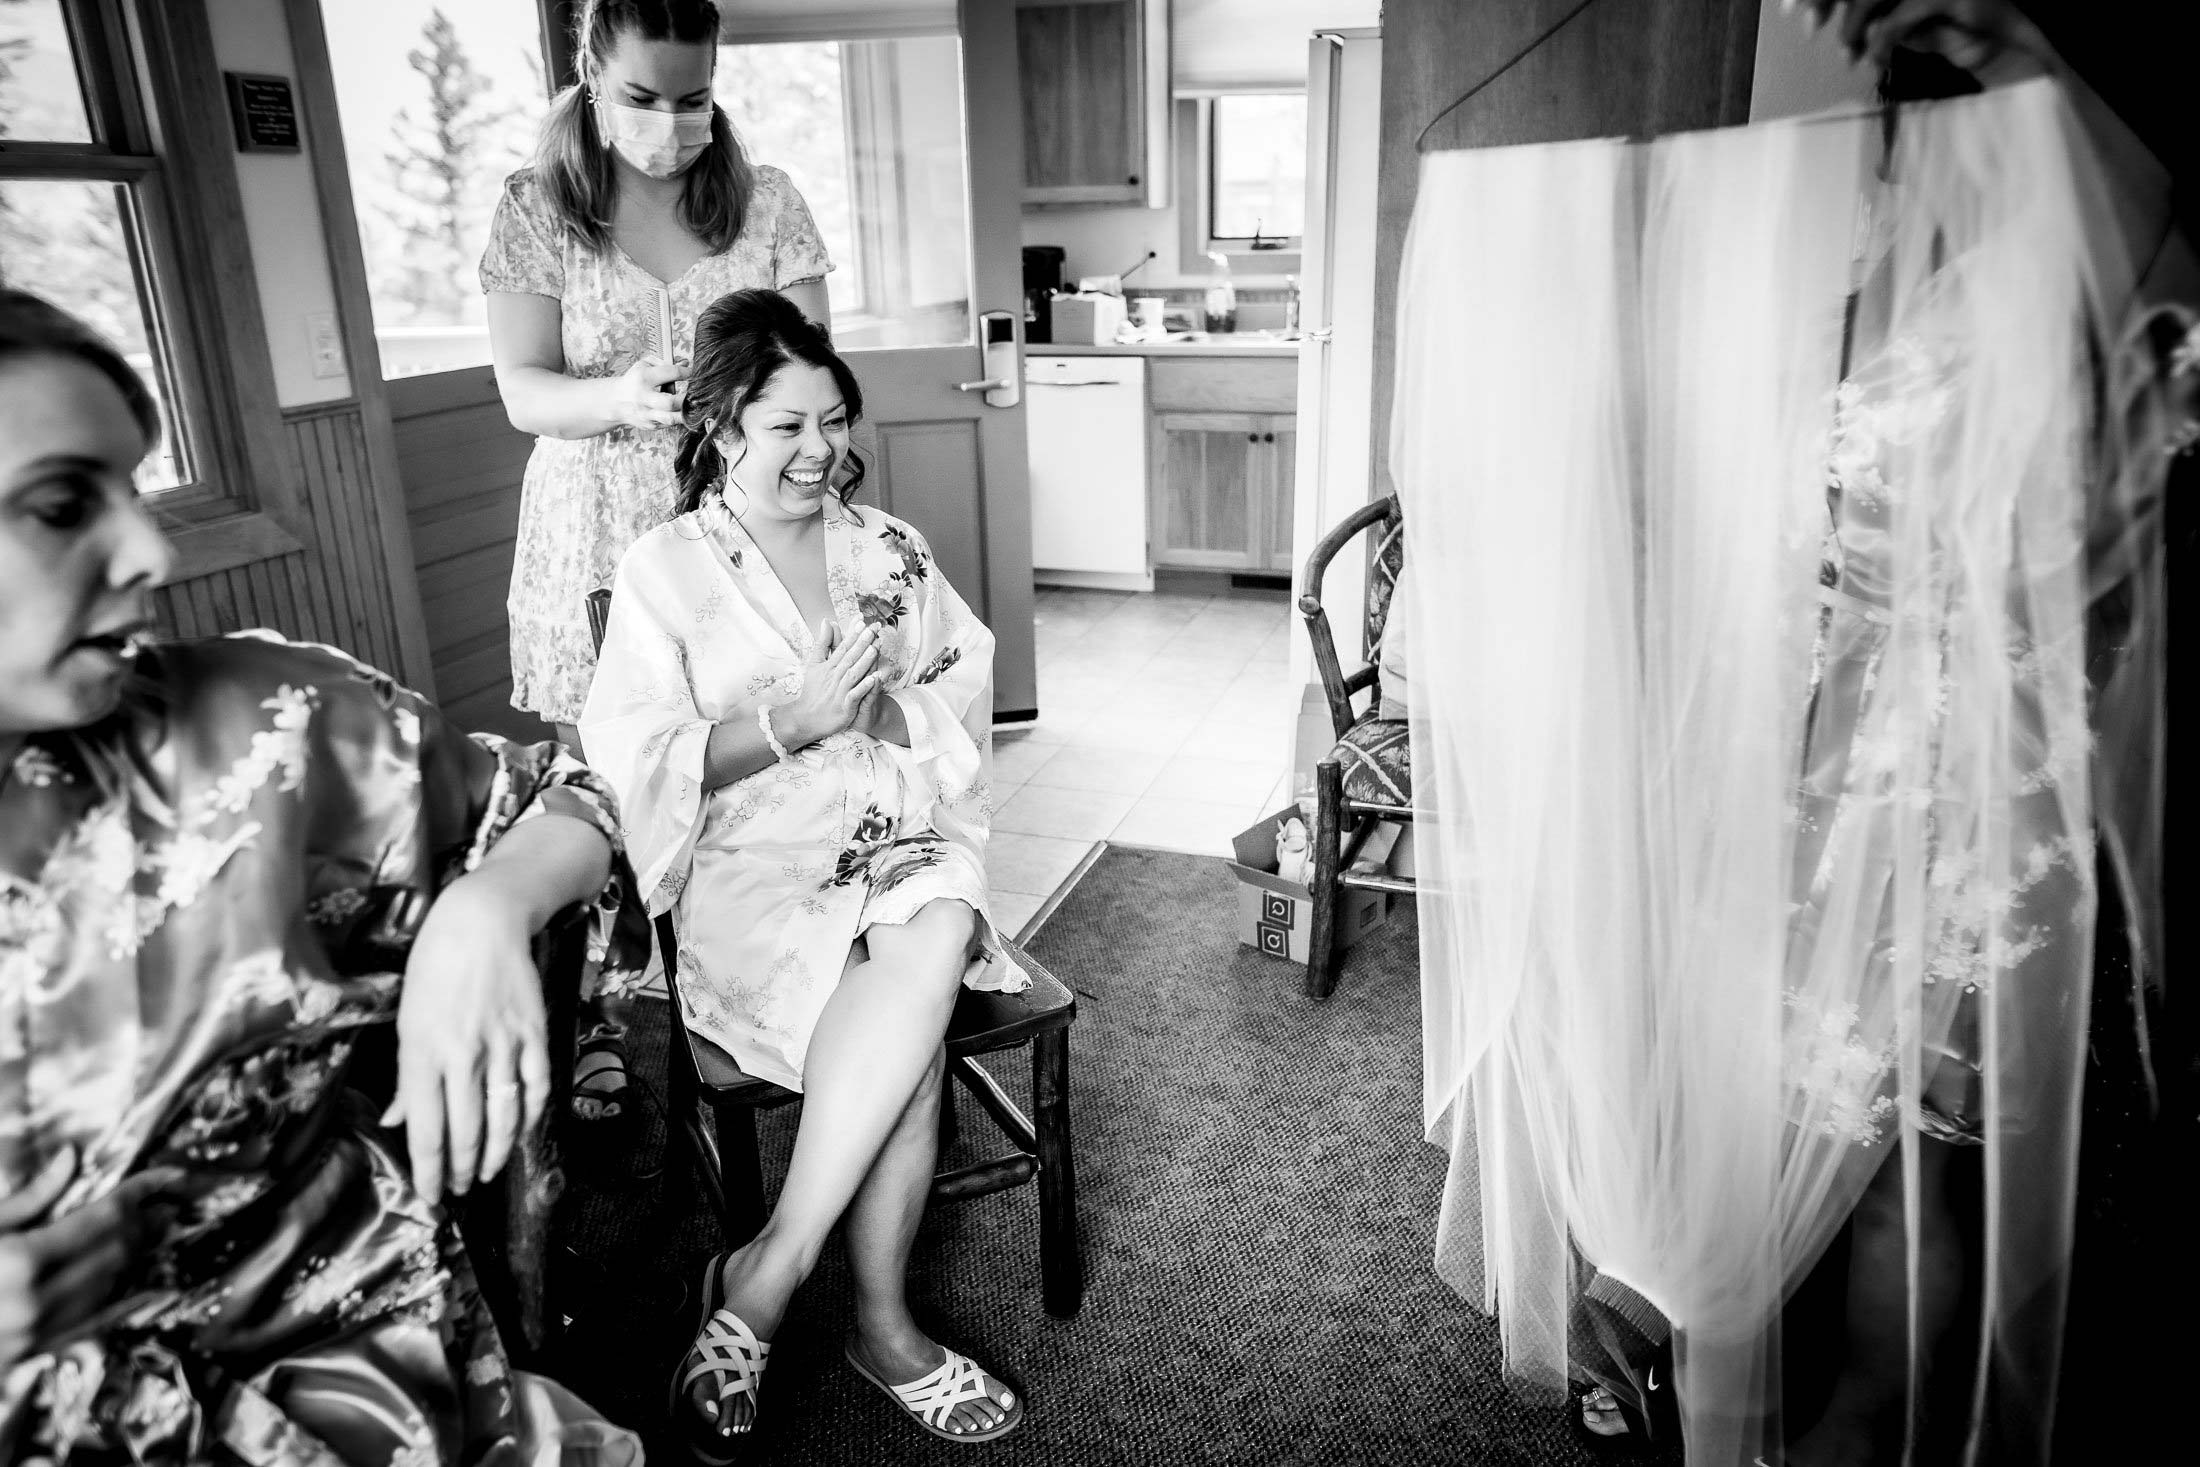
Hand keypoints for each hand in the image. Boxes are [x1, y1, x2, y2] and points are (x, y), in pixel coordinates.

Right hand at [0, 1148, 184, 1370]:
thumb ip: (29, 1197)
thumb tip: (70, 1159)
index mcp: (24, 1262)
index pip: (104, 1218)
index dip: (141, 1193)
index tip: (169, 1176)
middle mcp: (39, 1302)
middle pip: (116, 1251)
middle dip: (145, 1222)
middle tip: (169, 1199)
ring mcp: (38, 1334)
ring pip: (110, 1285)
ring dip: (136, 1254)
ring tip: (155, 1228)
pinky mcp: (32, 1354)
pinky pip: (90, 1318)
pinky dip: (116, 1290)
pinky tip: (132, 1274)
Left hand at [383, 877, 550, 1199]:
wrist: (481, 921)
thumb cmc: (435, 967)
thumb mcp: (407, 1019)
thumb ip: (407, 1076)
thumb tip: (398, 1120)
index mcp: (422, 1053)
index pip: (426, 1129)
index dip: (428, 1170)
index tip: (430, 1195)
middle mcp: (462, 1054)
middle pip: (465, 1130)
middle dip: (461, 1168)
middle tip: (458, 1189)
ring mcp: (502, 1044)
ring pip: (504, 1116)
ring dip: (497, 1152)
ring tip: (487, 1172)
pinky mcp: (533, 1032)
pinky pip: (536, 1086)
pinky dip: (531, 1116)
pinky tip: (522, 1132)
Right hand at [608, 356, 685, 430]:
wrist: (616, 401)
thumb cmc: (635, 380)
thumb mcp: (645, 365)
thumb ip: (665, 362)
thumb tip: (686, 363)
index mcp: (643, 378)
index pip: (671, 373)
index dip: (687, 372)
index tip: (692, 373)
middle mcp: (644, 398)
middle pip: (670, 402)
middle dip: (686, 398)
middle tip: (694, 394)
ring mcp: (646, 414)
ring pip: (670, 419)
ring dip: (684, 413)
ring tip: (689, 406)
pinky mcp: (650, 425)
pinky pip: (669, 424)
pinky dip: (677, 417)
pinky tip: (678, 411)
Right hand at [775, 620, 880, 748]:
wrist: (805, 718)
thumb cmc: (813, 691)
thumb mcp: (814, 664)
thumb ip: (823, 643)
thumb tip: (827, 621)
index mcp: (829, 666)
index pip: (842, 647)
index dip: (853, 634)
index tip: (863, 621)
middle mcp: (834, 677)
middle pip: (850, 657)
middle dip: (862, 643)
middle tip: (874, 629)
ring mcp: (839, 691)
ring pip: (853, 674)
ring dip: (864, 662)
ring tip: (875, 649)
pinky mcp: (844, 706)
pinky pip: (855, 695)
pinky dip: (863, 687)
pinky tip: (874, 679)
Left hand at [1787, 0, 2048, 77]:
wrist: (2018, 41)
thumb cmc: (1964, 29)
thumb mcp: (1914, 19)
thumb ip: (1883, 13)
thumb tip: (1844, 18)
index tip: (1800, 10)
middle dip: (1831, 0)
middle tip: (1809, 25)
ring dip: (1852, 25)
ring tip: (1847, 53)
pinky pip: (1896, 19)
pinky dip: (1878, 42)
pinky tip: (1872, 60)